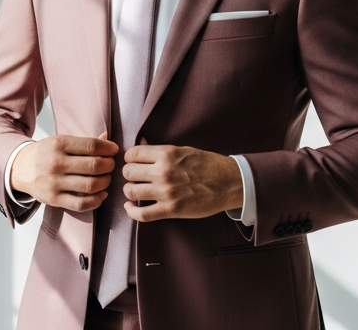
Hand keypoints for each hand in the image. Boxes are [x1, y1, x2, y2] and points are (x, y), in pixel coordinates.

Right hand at [10, 133, 118, 211]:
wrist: (21, 169)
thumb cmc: (46, 153)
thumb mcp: (60, 141)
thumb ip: (84, 142)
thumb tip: (107, 137)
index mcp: (58, 144)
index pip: (91, 146)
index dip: (108, 148)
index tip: (114, 150)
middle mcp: (56, 163)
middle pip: (94, 166)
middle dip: (109, 165)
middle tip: (111, 165)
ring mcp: (54, 183)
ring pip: (91, 185)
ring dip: (105, 182)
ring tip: (106, 178)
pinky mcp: (54, 199)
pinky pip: (81, 204)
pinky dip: (96, 201)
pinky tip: (101, 194)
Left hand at [121, 144, 241, 221]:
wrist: (229, 182)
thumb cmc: (207, 164)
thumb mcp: (183, 150)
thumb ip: (160, 150)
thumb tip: (140, 143)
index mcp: (166, 154)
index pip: (132, 154)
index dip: (129, 159)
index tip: (133, 163)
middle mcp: (163, 172)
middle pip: (128, 172)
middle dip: (129, 175)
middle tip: (135, 177)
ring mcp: (166, 192)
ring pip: (131, 192)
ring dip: (130, 191)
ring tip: (136, 190)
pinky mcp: (171, 210)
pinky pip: (142, 214)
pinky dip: (131, 212)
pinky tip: (130, 207)